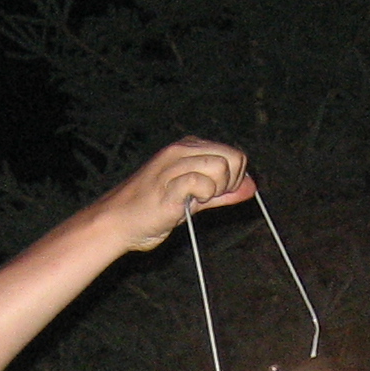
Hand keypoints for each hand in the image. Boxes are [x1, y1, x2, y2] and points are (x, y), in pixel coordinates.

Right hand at [95, 137, 254, 251]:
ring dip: (215, 190)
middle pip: (232, 157)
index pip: (233, 154)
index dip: (234, 178)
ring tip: (193, 201)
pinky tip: (184, 204)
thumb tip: (251, 188)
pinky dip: (201, 197)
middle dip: (229, 183)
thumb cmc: (152, 211)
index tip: (216, 194)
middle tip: (208, 198)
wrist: (117, 222)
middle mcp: (181, 150)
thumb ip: (222, 193)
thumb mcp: (194, 198)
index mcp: (188, 148)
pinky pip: (201, 183)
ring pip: (220, 167)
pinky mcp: (167, 183)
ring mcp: (173, 165)